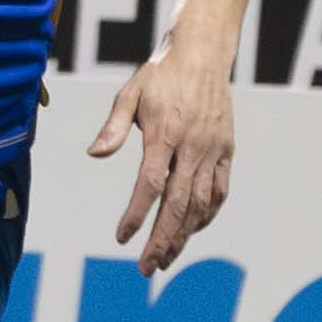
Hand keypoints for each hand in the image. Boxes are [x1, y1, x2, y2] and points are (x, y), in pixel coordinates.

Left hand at [89, 37, 236, 276]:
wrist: (204, 54)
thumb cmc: (161, 74)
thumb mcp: (130, 93)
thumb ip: (113, 127)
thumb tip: (94, 154)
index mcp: (166, 134)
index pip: (150, 185)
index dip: (136, 215)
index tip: (122, 238)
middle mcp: (193, 147)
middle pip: (178, 204)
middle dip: (162, 240)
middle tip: (146, 268)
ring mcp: (214, 151)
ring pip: (201, 204)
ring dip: (184, 235)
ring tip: (165, 258)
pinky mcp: (227, 151)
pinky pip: (219, 191)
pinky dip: (206, 215)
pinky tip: (191, 230)